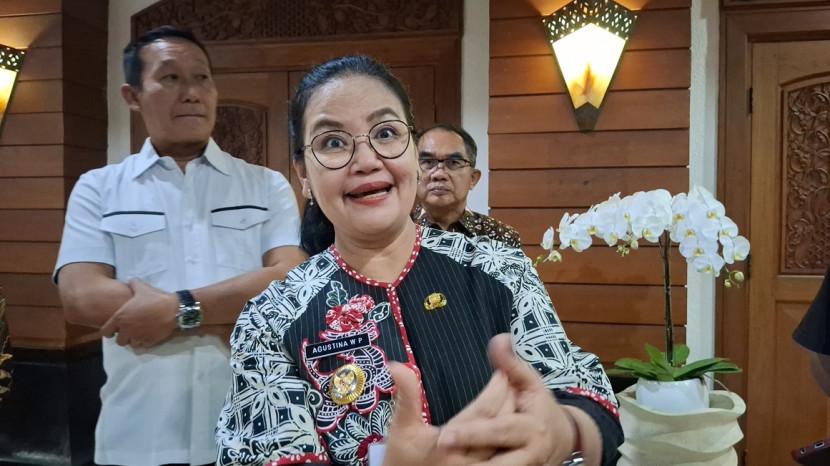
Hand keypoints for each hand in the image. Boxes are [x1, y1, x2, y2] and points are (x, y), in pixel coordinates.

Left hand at [100, 279, 177, 347]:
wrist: (174, 310)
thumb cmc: (155, 299)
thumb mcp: (143, 287)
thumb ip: (133, 284)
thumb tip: (131, 281)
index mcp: (120, 318)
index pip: (105, 332)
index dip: (109, 330)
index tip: (115, 328)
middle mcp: (126, 330)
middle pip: (119, 341)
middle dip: (123, 336)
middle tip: (129, 330)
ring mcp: (138, 337)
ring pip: (130, 344)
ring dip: (133, 340)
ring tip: (139, 333)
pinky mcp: (149, 342)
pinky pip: (142, 345)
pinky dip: (143, 341)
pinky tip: (148, 334)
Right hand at [382, 363, 512, 465]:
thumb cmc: (401, 460)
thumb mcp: (402, 428)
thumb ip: (406, 396)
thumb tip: (396, 365)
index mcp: (450, 443)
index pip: (484, 411)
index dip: (497, 389)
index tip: (502, 372)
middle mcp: (468, 460)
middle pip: (500, 426)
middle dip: (510, 401)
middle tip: (514, 381)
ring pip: (505, 443)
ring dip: (512, 420)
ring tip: (515, 401)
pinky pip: (502, 457)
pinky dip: (507, 440)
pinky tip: (508, 427)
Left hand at [437, 334, 576, 465]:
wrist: (562, 439)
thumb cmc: (538, 405)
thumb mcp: (529, 381)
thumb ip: (511, 363)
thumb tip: (499, 339)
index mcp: (531, 429)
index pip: (498, 431)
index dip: (472, 434)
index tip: (444, 435)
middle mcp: (528, 455)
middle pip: (495, 462)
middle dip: (468, 454)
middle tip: (439, 448)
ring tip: (444, 464)